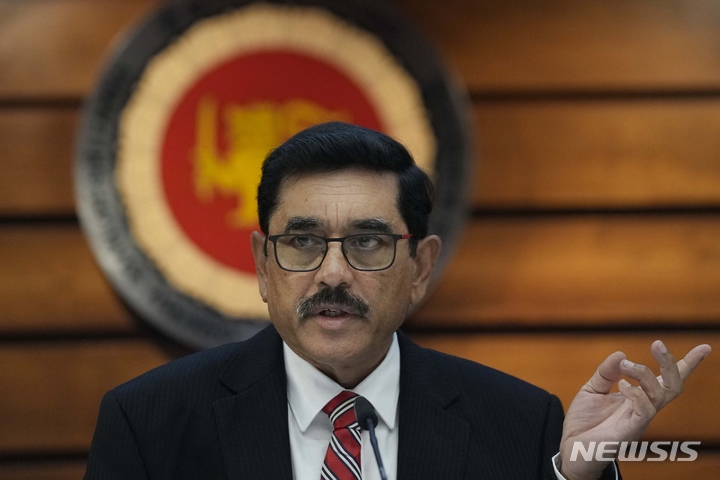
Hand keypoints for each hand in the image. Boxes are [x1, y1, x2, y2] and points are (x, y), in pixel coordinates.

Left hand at [558, 341, 710, 479]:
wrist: (571, 446)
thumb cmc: (585, 421)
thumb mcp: (593, 389)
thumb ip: (607, 372)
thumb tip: (622, 353)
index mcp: (639, 397)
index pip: (668, 379)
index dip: (687, 364)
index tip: (704, 347)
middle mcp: (645, 408)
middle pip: (673, 385)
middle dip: (671, 363)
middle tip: (657, 344)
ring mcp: (640, 420)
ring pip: (661, 394)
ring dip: (645, 373)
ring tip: (626, 365)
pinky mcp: (631, 430)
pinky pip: (645, 411)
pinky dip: (637, 393)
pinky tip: (623, 385)